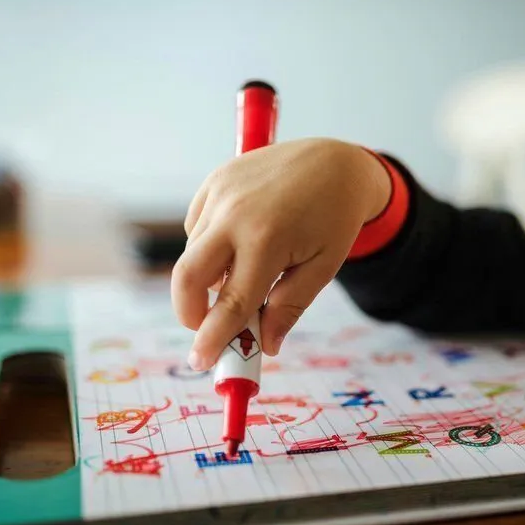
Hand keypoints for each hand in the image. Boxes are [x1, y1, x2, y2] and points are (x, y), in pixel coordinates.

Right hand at [171, 138, 390, 368]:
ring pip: (192, 253)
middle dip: (189, 312)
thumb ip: (290, 307)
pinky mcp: (215, 180)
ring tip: (244, 275)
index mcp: (267, 240)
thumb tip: (264, 345)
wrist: (336, 162)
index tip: (201, 362)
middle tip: (205, 329)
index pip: (231, 303)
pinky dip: (208, 247)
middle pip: (188, 277)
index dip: (213, 338)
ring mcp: (220, 193)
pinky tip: (238, 244)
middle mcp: (234, 214)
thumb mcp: (322, 267)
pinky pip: (196, 226)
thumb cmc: (334, 218)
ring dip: (206, 278)